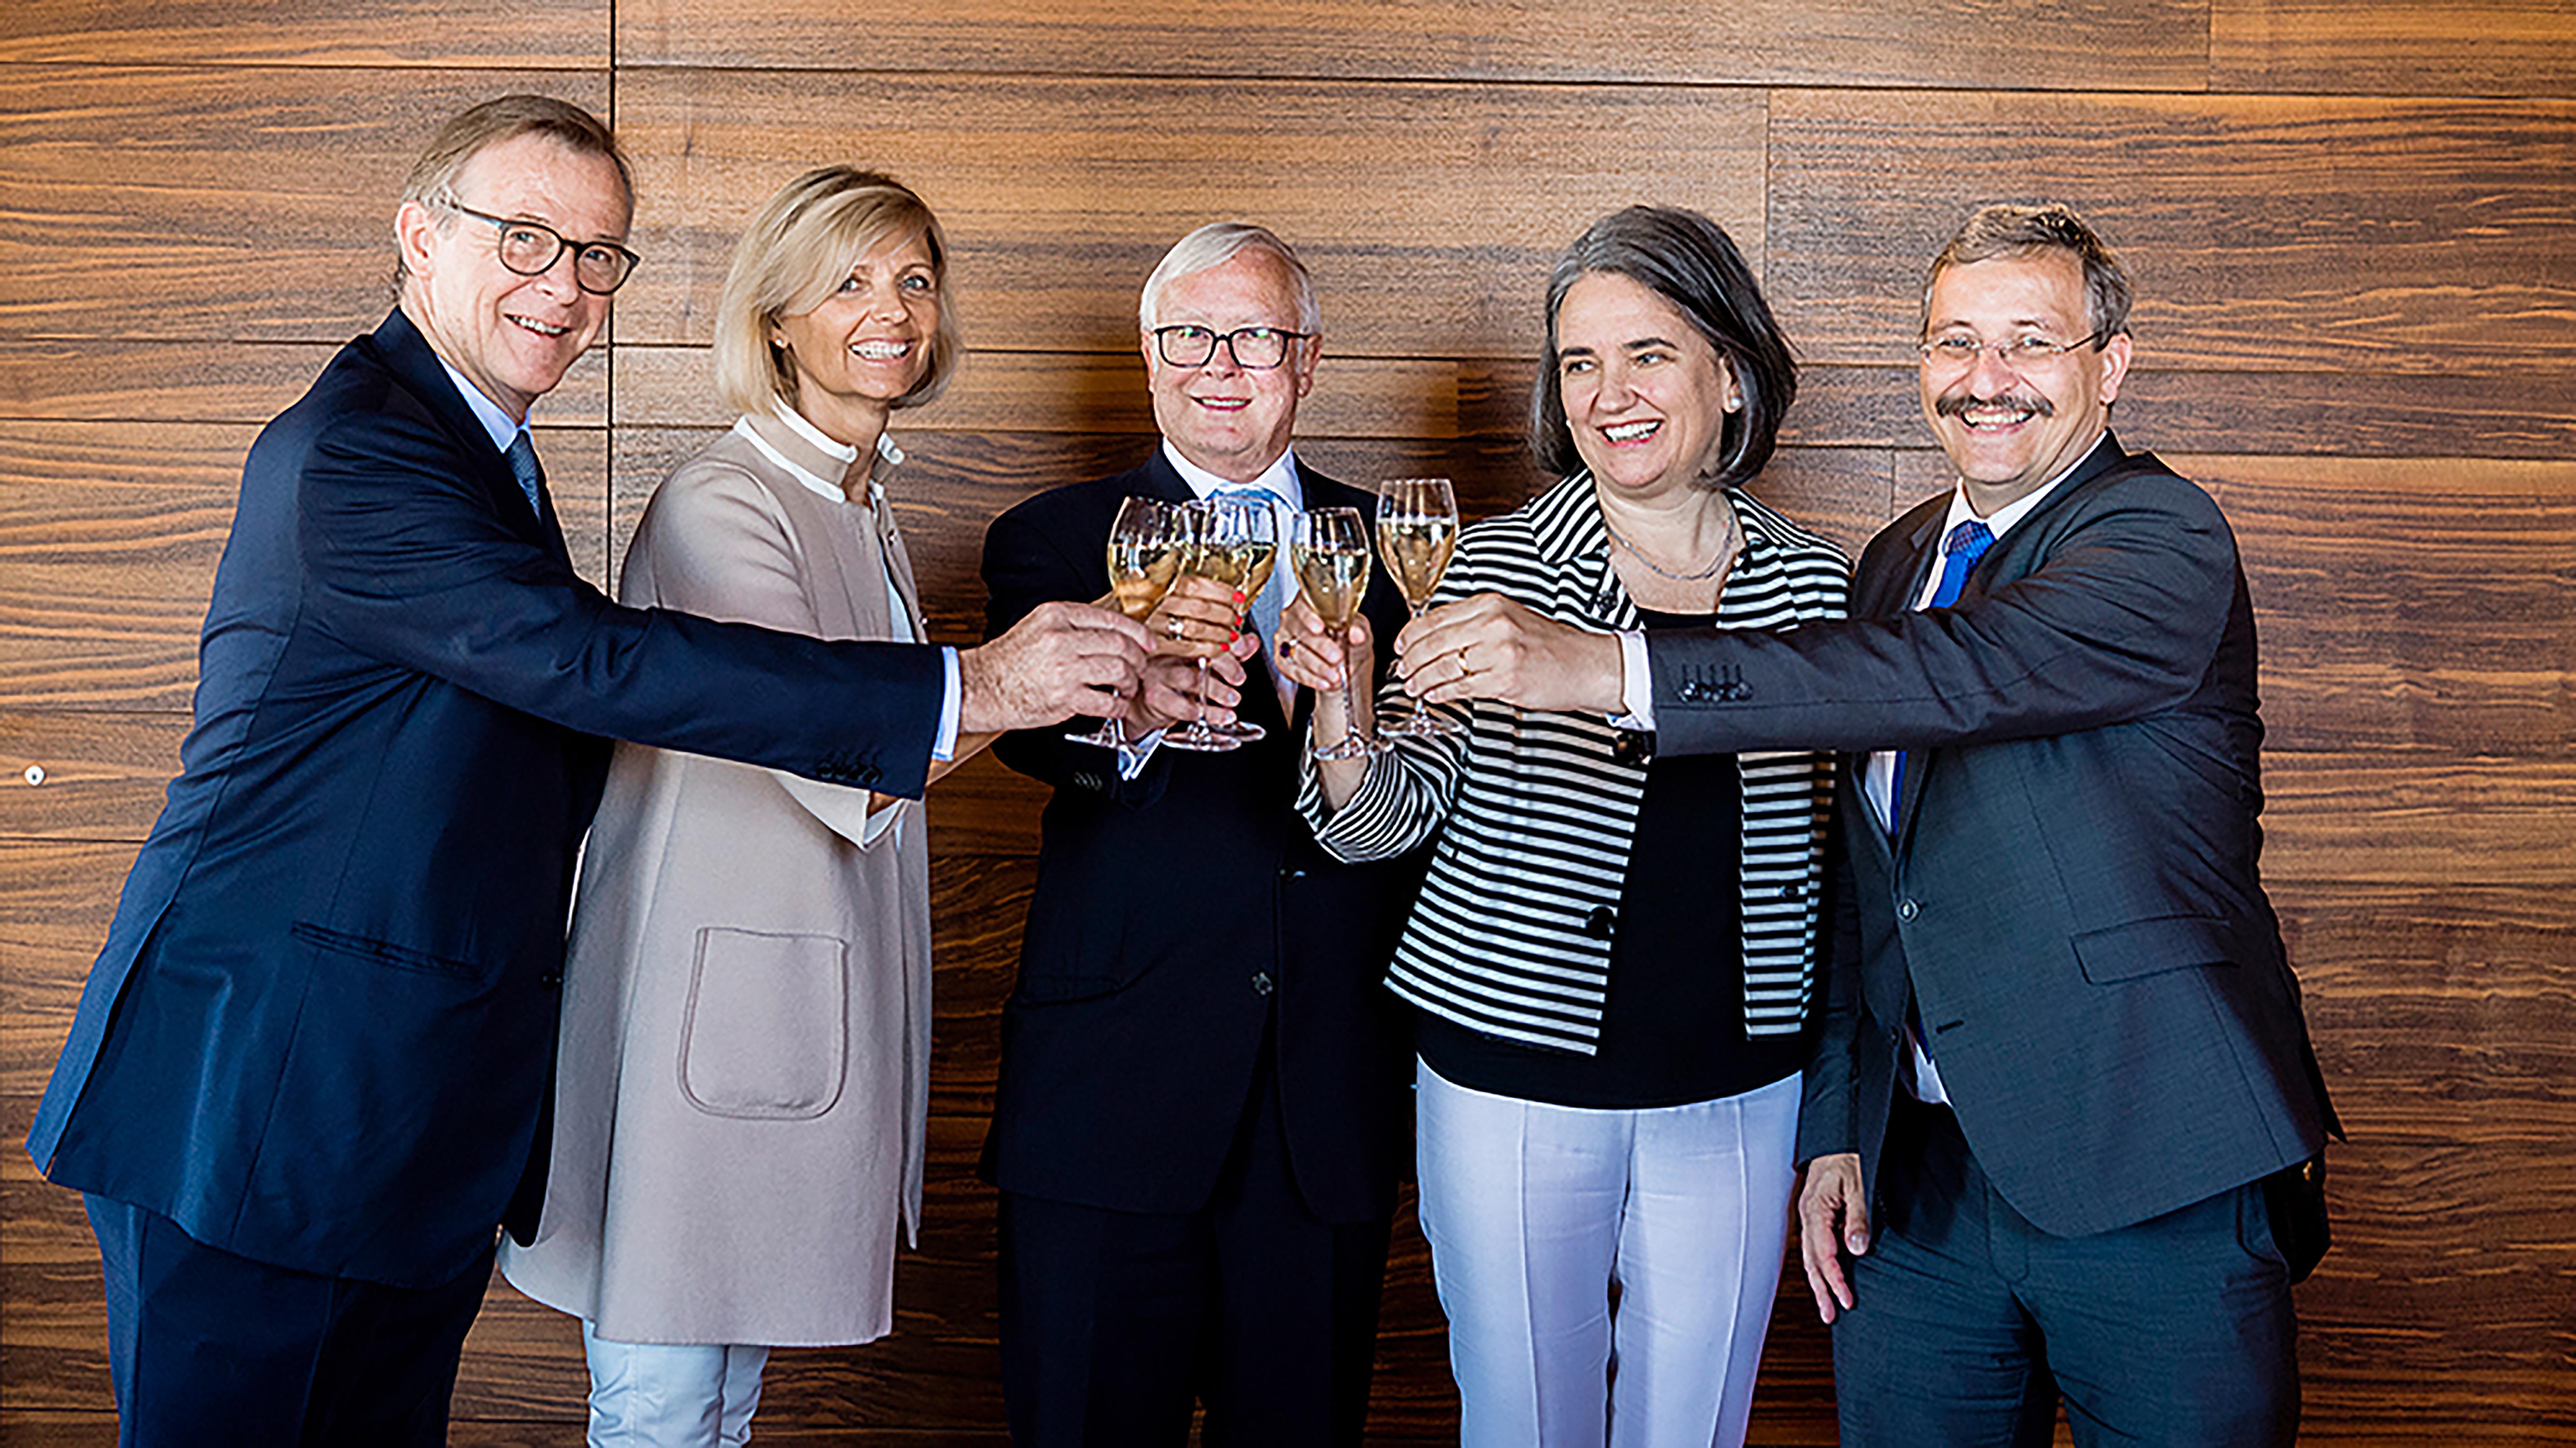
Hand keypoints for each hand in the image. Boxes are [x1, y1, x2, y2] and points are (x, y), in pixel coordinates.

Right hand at [958, 601, 1150, 733]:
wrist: (980, 687)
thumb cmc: (1007, 661)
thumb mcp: (1037, 627)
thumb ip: (1070, 626)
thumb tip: (1107, 632)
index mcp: (1056, 616)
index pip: (1111, 619)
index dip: (1137, 632)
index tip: (1147, 642)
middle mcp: (1062, 638)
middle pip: (1120, 644)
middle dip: (1138, 658)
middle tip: (1140, 667)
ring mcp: (1064, 668)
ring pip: (1118, 670)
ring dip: (1130, 682)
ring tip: (1127, 687)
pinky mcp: (1064, 697)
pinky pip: (1106, 701)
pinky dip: (1117, 706)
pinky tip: (1115, 706)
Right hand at [1129, 635, 1255, 734]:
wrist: (1144, 700)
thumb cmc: (1175, 676)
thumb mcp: (1205, 662)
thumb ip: (1230, 652)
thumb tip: (1252, 641)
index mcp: (1181, 637)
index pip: (1205, 632)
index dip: (1225, 639)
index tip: (1241, 647)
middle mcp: (1168, 651)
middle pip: (1197, 651)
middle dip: (1224, 664)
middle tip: (1239, 678)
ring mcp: (1159, 672)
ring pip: (1189, 678)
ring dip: (1216, 690)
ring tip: (1233, 699)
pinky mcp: (1155, 696)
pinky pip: (1180, 705)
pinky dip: (1205, 712)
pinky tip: (1222, 716)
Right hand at [1144, 574, 1247, 659]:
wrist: (1108, 626)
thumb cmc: (1137, 605)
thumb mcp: (1154, 587)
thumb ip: (1184, 586)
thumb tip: (1227, 592)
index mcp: (1158, 582)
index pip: (1195, 584)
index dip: (1221, 591)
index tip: (1238, 596)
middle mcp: (1155, 602)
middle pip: (1199, 608)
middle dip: (1225, 615)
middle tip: (1237, 619)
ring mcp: (1153, 624)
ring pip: (1195, 628)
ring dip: (1219, 633)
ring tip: (1232, 635)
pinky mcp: (1153, 645)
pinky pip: (1186, 648)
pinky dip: (1207, 649)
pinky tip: (1219, 649)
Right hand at [1274, 594, 1372, 693]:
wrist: (1341, 660)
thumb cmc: (1347, 637)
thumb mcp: (1358, 630)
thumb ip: (1359, 630)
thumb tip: (1357, 634)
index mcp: (1309, 602)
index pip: (1304, 606)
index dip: (1310, 617)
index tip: (1320, 628)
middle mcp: (1292, 618)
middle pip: (1301, 631)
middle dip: (1320, 646)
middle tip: (1337, 657)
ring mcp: (1284, 638)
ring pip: (1297, 653)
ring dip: (1318, 667)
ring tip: (1335, 676)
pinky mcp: (1281, 659)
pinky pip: (1292, 670)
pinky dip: (1311, 679)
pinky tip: (1324, 683)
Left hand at [1391, 593, 1624, 712]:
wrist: (1586, 664)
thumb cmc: (1549, 645)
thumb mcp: (1510, 618)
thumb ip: (1474, 622)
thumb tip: (1434, 636)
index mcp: (1490, 604)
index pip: (1435, 617)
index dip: (1410, 635)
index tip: (1401, 646)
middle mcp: (1493, 623)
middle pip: (1433, 642)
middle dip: (1410, 660)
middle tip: (1402, 671)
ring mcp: (1499, 651)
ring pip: (1443, 666)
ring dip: (1422, 680)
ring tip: (1413, 686)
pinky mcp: (1505, 679)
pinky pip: (1461, 687)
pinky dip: (1441, 692)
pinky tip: (1433, 695)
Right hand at [1796, 1152, 1869, 1323]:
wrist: (1838, 1137)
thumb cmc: (1847, 1157)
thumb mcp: (1858, 1185)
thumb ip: (1857, 1218)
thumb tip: (1856, 1250)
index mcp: (1815, 1210)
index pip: (1823, 1255)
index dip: (1835, 1280)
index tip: (1847, 1300)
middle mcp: (1808, 1216)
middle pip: (1810, 1261)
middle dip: (1820, 1290)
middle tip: (1829, 1316)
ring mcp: (1809, 1216)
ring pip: (1810, 1256)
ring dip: (1818, 1282)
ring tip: (1827, 1305)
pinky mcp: (1816, 1215)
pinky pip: (1815, 1246)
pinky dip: (1820, 1265)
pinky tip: (1828, 1276)